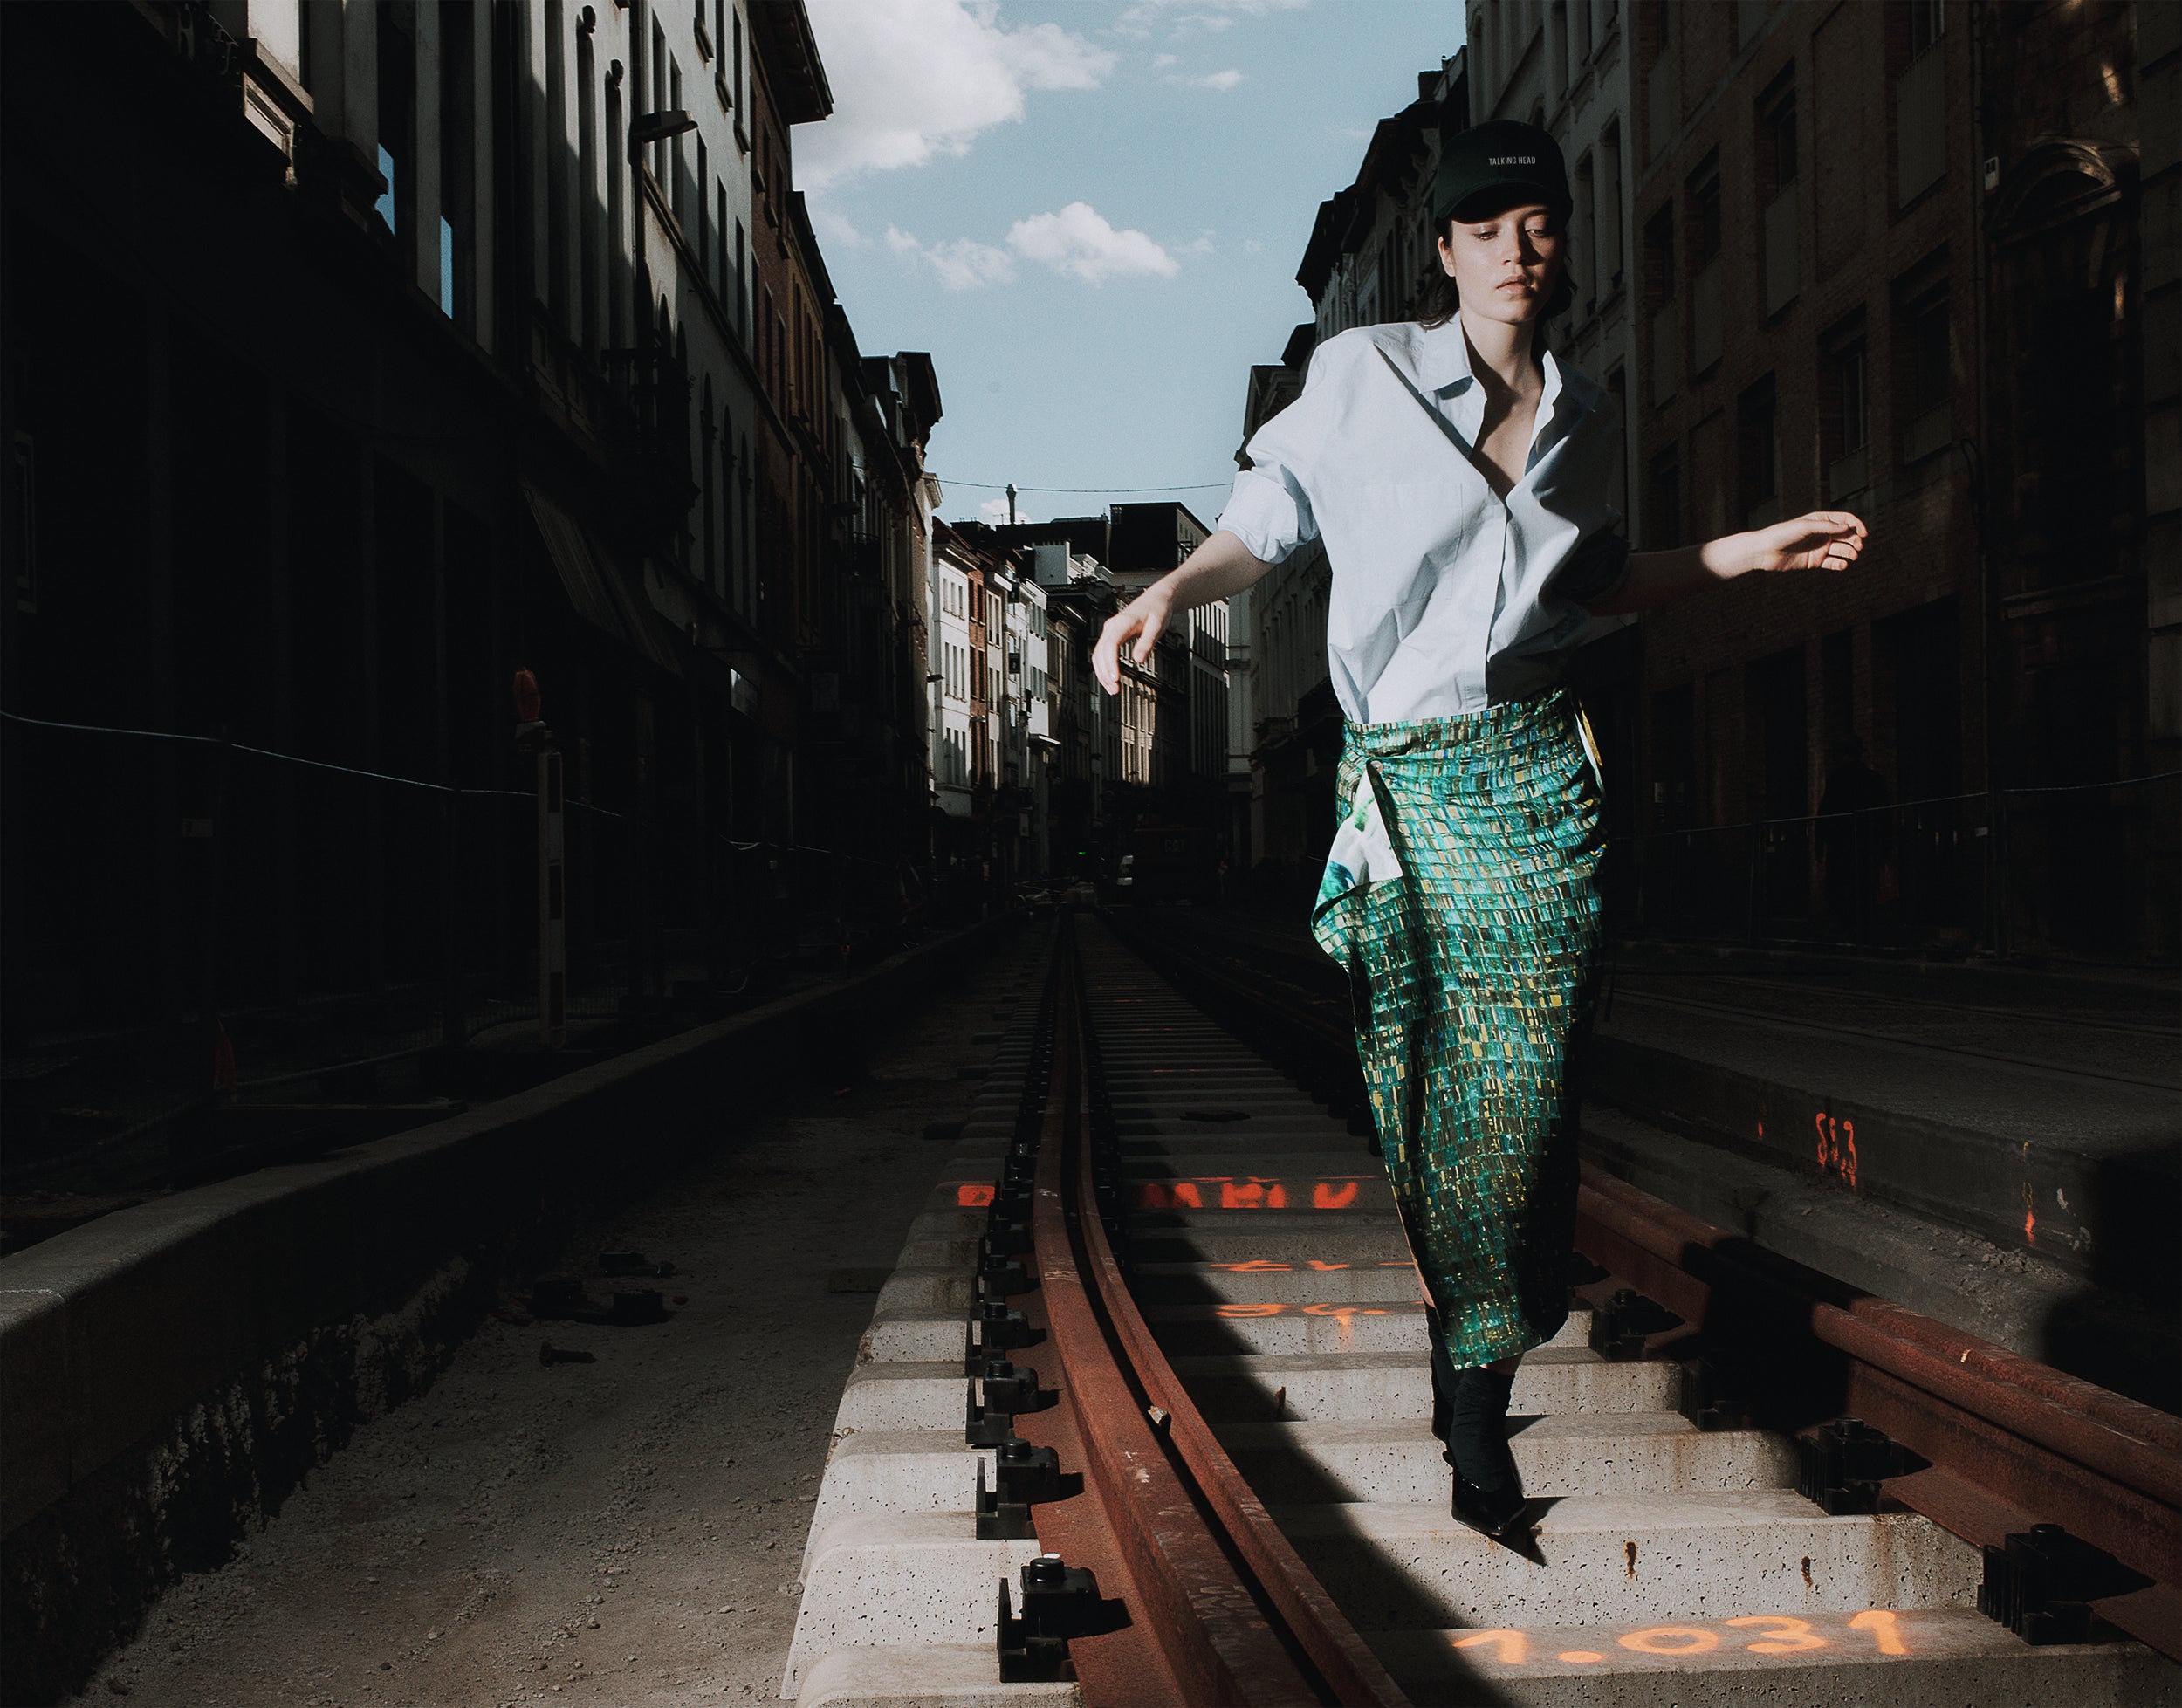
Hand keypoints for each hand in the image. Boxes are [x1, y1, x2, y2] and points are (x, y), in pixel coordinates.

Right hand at [1092, 590, 1171, 694]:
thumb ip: (1147, 643)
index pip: (1110, 645)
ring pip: (1098, 655)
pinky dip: (1104, 667)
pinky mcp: (1112, 636)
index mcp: (1122, 623)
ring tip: (1112, 689)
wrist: (1156, 599)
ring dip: (1102, 673)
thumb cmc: (1157, 610)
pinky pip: (1102, 653)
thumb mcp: (1157, 626)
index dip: (1110, 663)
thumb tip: (1138, 660)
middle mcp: (1112, 627)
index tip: (1115, 678)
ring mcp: (1110, 631)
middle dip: (1105, 673)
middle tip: (1114, 690)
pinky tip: (1110, 679)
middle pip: (1100, 653)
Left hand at [1743, 510, 1867, 574]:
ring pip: (1841, 550)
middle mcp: (1822, 533)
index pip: (1845, 520)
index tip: (1864, 534)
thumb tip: (1847, 527)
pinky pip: (1832, 563)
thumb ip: (1826, 526)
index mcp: (1820, 520)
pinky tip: (1842, 565)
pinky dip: (1839, 564)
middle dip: (1855, 540)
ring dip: (1849, 553)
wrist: (1765, 551)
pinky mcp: (1814, 561)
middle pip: (1846, 535)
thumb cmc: (1782, 534)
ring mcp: (1819, 548)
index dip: (1857, 525)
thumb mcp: (1805, 526)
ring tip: (1852, 557)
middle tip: (1858, 547)